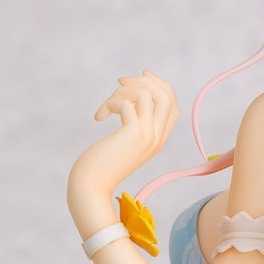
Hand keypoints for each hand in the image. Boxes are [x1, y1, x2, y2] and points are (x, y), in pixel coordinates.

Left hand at [67, 70, 178, 231]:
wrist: (92, 188)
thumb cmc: (101, 165)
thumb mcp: (123, 141)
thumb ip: (132, 122)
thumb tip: (127, 92)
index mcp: (159, 139)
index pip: (172, 103)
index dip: (159, 85)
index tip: (140, 76)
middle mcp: (158, 137)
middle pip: (165, 95)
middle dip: (142, 81)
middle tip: (119, 83)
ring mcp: (148, 136)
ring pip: (146, 94)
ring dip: (121, 92)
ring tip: (105, 108)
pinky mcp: (133, 134)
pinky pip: (126, 103)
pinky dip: (110, 104)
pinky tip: (99, 117)